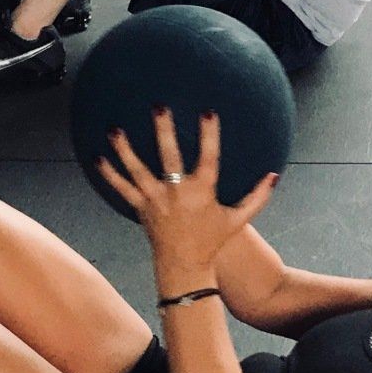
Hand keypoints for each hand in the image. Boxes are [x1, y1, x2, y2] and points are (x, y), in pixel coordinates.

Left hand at [97, 109, 278, 283]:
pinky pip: (122, 189)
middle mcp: (177, 193)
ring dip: (125, 150)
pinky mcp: (141, 208)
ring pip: (138, 170)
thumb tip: (274, 175)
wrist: (184, 265)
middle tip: (159, 107)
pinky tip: (97, 158)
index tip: (208, 112)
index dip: (209, 134)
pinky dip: (109, 174)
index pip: (208, 157)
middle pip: (169, 156)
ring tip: (115, 129)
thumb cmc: (212, 240)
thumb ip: (257, 197)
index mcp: (202, 192)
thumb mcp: (238, 220)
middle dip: (163, 131)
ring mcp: (156, 200)